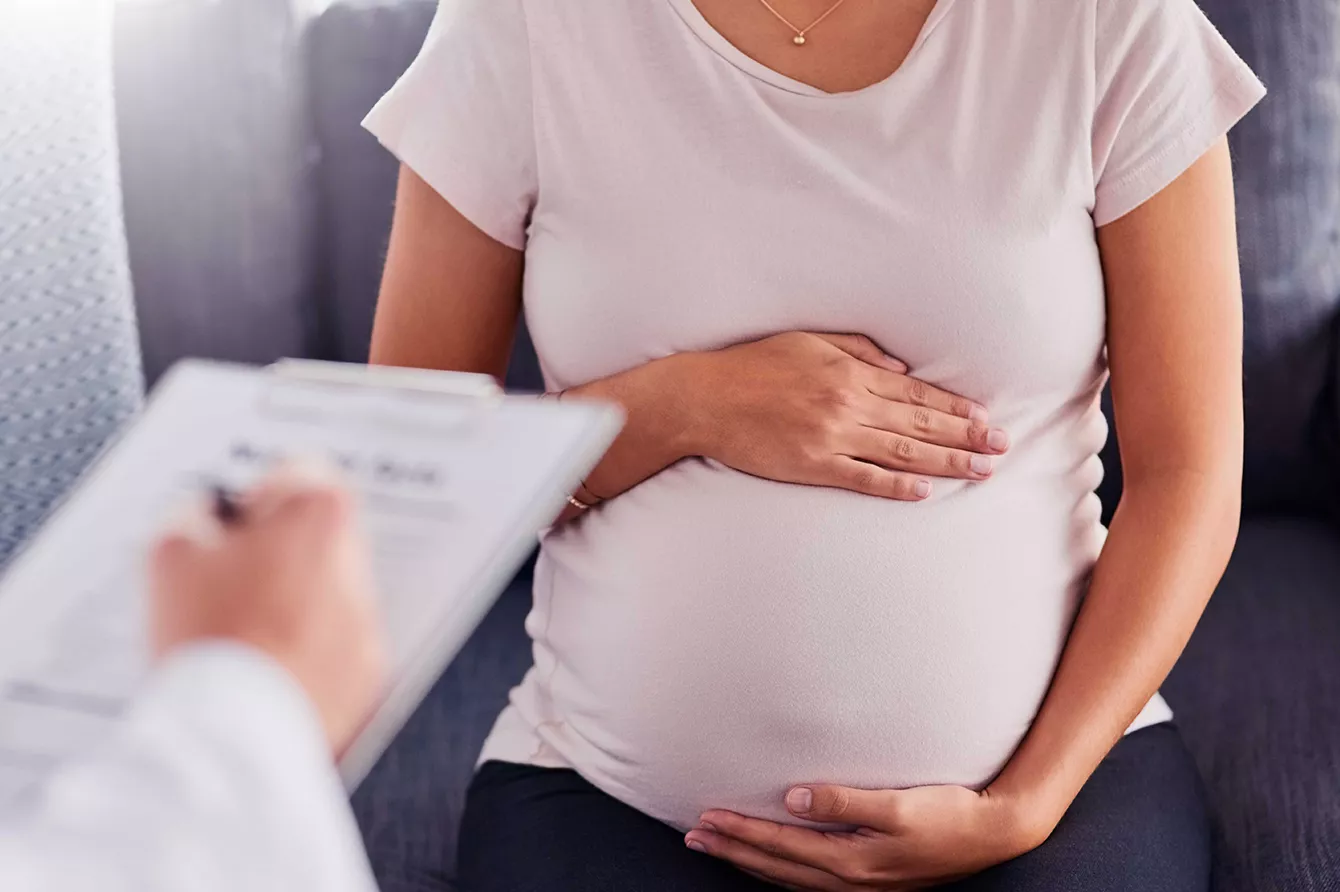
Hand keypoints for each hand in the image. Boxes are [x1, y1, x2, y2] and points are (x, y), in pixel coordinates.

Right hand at [148, 461, 385, 755]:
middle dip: (280, 551)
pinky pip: (337, 648)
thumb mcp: (171, 553)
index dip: (258, 497)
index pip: (300, 475)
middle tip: (231, 580)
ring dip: (295, 603)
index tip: (234, 525)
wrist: (236, 731)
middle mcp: (358, 563)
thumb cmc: (209, 635)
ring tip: (242, 632)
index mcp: (319, 515)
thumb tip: (205, 520)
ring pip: (330, 594)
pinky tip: (264, 669)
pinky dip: (308, 653)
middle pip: (320, 537)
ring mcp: (367, 621)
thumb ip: (193, 517)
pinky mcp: (368, 674)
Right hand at [684, 332, 1009, 500]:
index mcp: (849, 373)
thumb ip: (858, 350)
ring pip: (902, 453)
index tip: (986, 418)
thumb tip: (901, 368)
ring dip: (945, 463)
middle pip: (919, 424)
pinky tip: (924, 492)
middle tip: (1002, 447)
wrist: (706, 399)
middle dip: (966, 437)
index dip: (955, 408)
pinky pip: (862, 479)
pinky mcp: (812, 466)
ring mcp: (831, 438)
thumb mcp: (809, 341)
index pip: (916, 393)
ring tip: (980, 470)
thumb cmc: (753, 366)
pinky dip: (895, 487)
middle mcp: (848, 405)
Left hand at [685, 783, 1047, 890]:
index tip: (707, 816)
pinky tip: (770, 860)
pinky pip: (808, 879)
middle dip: (733, 849)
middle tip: (694, 834)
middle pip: (775, 866)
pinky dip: (779, 870)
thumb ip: (844, 801)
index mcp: (850, 861)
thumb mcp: (898, 804)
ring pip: (788, 876)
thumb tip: (794, 796)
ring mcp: (859, 883)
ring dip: (750, 860)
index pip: (780, 846)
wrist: (993, 834)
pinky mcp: (870, 877)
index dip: (741, 831)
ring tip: (718, 845)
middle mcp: (849, 879)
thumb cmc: (948, 814)